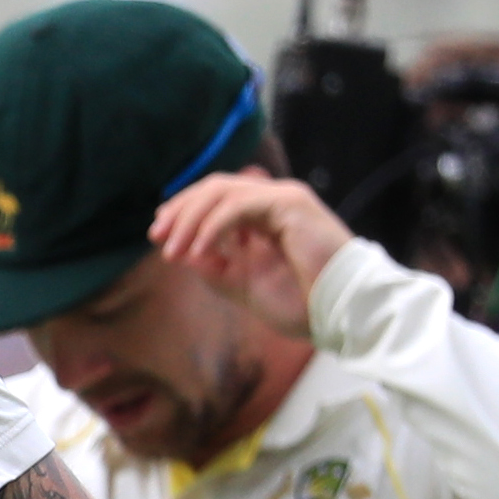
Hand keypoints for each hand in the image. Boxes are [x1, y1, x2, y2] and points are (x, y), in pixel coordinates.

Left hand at [149, 173, 352, 343]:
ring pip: (222, 191)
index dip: (184, 211)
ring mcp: (283, 198)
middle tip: (156, 235)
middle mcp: (273, 201)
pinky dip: (212, 226)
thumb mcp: (244, 286)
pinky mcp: (289, 204)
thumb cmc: (303, 304)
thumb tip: (184, 252)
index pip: (217, 198)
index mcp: (264, 218)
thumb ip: (216, 268)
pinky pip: (238, 206)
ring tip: (172, 248)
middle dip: (180, 209)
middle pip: (214, 187)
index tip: (159, 235)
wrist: (341, 312)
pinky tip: (197, 249)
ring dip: (190, 218)